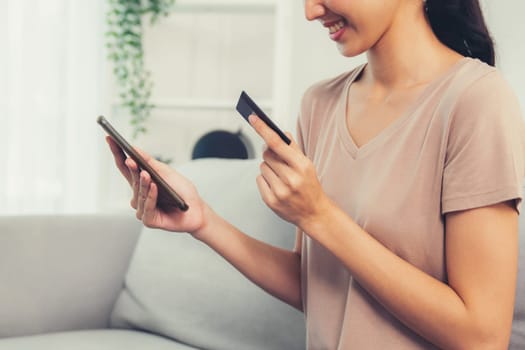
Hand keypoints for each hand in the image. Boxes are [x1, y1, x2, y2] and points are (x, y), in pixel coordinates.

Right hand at [106, 136, 206, 233]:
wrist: (197, 210)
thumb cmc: (182, 191)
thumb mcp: (167, 173)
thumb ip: (150, 163)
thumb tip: (134, 149)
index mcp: (142, 182)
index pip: (125, 166)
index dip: (117, 153)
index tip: (110, 139)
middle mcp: (139, 195)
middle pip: (131, 179)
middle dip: (131, 169)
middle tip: (129, 159)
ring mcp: (142, 208)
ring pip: (138, 194)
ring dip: (143, 184)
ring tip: (146, 174)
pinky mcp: (149, 220)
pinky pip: (146, 207)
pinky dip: (151, 197)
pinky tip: (154, 187)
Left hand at [248, 114, 330, 228]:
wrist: (314, 213)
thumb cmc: (310, 186)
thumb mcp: (307, 165)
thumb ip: (294, 149)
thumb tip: (281, 133)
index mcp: (302, 166)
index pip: (277, 143)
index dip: (263, 129)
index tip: (253, 118)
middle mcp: (291, 179)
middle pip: (267, 154)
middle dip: (271, 155)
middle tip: (280, 162)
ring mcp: (280, 191)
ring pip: (262, 167)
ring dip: (268, 168)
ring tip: (281, 177)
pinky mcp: (271, 201)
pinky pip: (259, 180)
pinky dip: (265, 180)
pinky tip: (277, 185)